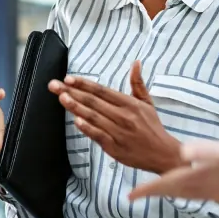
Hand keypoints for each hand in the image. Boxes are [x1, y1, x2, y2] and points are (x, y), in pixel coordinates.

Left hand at [49, 61, 180, 173]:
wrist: (164, 154)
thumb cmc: (152, 127)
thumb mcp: (147, 103)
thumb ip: (138, 83)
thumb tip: (136, 63)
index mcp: (130, 104)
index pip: (102, 91)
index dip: (85, 84)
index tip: (69, 78)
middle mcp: (123, 116)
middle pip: (94, 102)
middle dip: (72, 92)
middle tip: (55, 85)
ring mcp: (119, 132)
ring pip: (94, 117)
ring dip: (76, 107)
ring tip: (62, 97)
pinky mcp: (115, 148)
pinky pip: (99, 135)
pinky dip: (88, 128)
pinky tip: (76, 121)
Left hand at [129, 139, 218, 207]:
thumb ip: (209, 152)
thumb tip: (184, 152)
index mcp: (207, 179)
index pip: (169, 184)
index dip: (148, 190)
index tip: (128, 197)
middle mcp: (210, 191)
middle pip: (174, 191)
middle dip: (154, 192)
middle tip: (135, 194)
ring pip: (187, 194)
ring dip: (169, 190)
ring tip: (157, 189)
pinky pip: (199, 194)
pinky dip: (186, 189)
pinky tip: (191, 185)